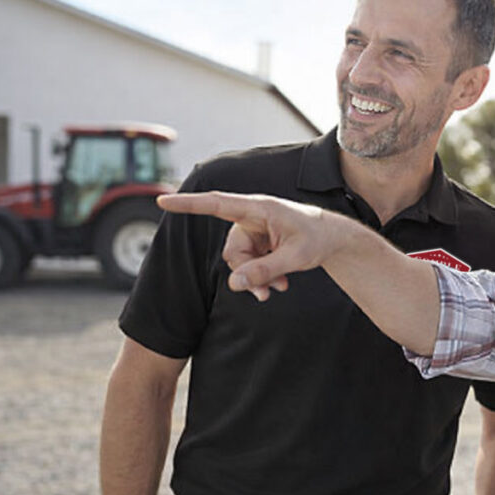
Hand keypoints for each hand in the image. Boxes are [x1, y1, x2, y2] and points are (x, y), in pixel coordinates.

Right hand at [157, 192, 334, 300]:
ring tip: (278, 289)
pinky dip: (260, 277)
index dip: (189, 204)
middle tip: (265, 295)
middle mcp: (251, 216)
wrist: (333, 240)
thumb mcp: (295, 258)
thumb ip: (265, 270)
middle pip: (232, 251)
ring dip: (255, 279)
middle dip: (246, 274)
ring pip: (238, 262)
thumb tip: (234, 284)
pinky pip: (247, 264)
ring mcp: (253, 230)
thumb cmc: (318, 239)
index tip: (162, 200)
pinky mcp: (257, 242)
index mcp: (260, 208)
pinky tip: (280, 284)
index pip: (217, 203)